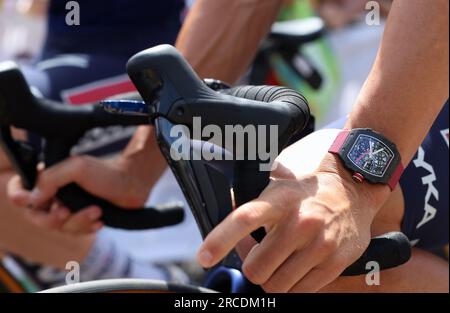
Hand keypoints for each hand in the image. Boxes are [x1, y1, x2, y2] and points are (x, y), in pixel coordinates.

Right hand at [7, 154, 155, 234]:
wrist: (134, 184)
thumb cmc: (107, 172)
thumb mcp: (77, 168)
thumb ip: (51, 179)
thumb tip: (32, 199)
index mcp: (49, 178)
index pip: (21, 189)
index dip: (19, 196)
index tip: (25, 200)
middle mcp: (55, 194)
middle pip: (38, 216)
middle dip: (52, 218)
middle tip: (66, 212)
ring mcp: (69, 207)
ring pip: (59, 227)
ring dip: (78, 221)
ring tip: (96, 211)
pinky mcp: (83, 218)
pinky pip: (76, 232)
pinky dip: (87, 227)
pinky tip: (99, 221)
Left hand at [197, 129, 390, 291]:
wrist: (353, 190)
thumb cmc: (306, 192)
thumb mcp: (277, 186)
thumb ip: (252, 205)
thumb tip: (224, 208)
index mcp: (281, 200)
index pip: (245, 218)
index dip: (221, 239)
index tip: (204, 256)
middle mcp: (300, 223)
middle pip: (256, 268)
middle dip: (251, 266)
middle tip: (256, 252)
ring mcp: (319, 245)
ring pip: (276, 285)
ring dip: (271, 277)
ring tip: (277, 258)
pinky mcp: (335, 263)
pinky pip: (300, 292)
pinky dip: (291, 283)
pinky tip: (293, 264)